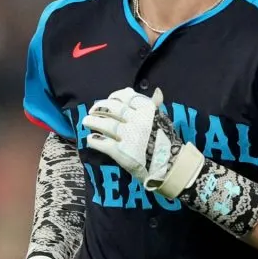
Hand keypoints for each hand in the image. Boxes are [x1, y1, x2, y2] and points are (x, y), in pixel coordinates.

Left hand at [82, 87, 204, 197]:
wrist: (171, 167)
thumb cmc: (166, 142)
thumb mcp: (163, 120)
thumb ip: (155, 105)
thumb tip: (156, 91)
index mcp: (149, 110)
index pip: (126, 96)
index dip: (114, 96)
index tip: (109, 100)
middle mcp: (138, 121)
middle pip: (112, 109)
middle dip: (99, 108)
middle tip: (92, 111)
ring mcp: (129, 136)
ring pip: (104, 124)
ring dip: (92, 121)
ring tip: (86, 122)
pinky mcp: (121, 152)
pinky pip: (102, 143)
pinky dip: (93, 140)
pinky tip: (91, 139)